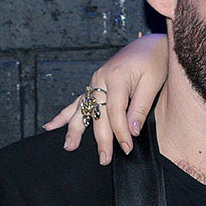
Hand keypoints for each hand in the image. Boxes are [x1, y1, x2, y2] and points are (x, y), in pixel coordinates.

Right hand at [43, 34, 166, 163]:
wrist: (149, 46)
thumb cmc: (153, 62)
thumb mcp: (152, 83)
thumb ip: (139, 107)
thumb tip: (131, 131)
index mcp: (116, 77)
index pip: (115, 112)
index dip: (120, 132)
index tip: (126, 148)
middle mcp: (101, 79)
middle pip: (97, 114)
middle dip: (100, 139)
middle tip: (104, 159)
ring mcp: (95, 82)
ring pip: (82, 109)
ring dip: (75, 129)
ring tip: (69, 146)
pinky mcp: (94, 86)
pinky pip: (77, 102)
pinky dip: (64, 115)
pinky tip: (51, 126)